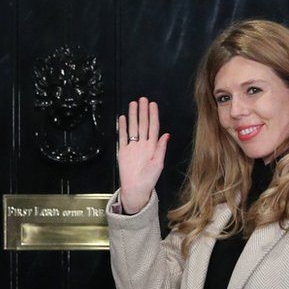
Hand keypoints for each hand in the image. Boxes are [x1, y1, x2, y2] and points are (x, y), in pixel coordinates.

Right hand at [116, 97, 169, 213]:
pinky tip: (123, 118)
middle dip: (142, 111)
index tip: (153, 105)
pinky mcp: (123, 151)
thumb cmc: (149, 179)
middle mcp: (143, 144)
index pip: (153, 127)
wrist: (136, 189)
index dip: (153, 115)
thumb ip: (161, 149)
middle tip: (142, 99)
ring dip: (132, 116)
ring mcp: (132, 146)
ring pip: (132, 127)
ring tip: (132, 104)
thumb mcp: (158, 164)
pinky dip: (122, 127)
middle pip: (142, 124)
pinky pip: (122, 137)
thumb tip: (166, 135)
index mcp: (152, 146)